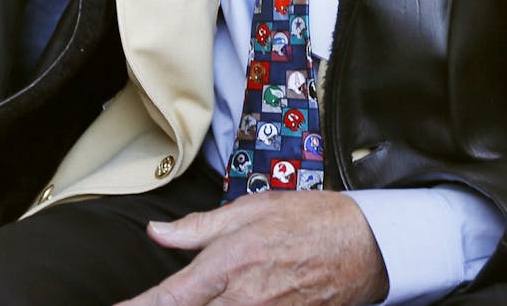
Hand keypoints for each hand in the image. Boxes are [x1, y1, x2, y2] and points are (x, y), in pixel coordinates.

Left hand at [117, 191, 387, 305]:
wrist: (365, 246)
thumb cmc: (306, 220)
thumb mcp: (248, 211)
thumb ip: (197, 228)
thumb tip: (157, 232)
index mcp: (228, 264)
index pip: (170, 297)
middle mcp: (242, 299)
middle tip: (140, 304)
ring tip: (177, 301)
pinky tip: (216, 302)